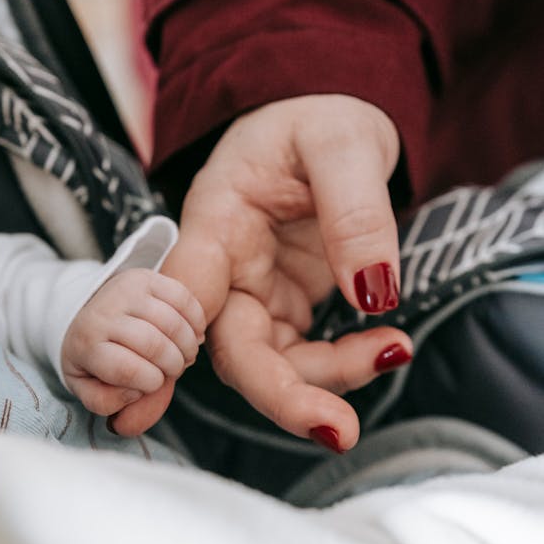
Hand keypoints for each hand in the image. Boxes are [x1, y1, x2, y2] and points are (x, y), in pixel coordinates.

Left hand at [61, 268, 204, 417]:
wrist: (82, 312)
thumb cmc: (92, 358)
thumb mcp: (87, 386)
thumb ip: (106, 401)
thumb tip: (135, 391)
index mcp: (85, 344)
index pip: (129, 370)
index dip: (151, 384)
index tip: (154, 384)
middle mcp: (103, 312)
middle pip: (155, 345)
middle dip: (174, 366)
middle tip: (175, 370)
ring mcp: (124, 290)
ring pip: (172, 322)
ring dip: (188, 346)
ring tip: (185, 354)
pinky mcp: (145, 277)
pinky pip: (183, 298)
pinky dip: (196, 320)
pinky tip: (193, 333)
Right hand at [114, 94, 412, 447]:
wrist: (326, 115)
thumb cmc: (319, 116)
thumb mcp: (344, 142)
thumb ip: (355, 210)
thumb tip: (373, 294)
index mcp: (215, 221)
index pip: (186, 294)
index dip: (168, 350)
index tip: (151, 400)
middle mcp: (223, 267)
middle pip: (230, 349)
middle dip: (281, 395)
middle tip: (337, 428)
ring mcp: (253, 291)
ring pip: (268, 363)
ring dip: (325, 380)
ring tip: (393, 350)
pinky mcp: (283, 305)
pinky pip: (303, 355)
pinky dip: (343, 365)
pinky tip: (386, 346)